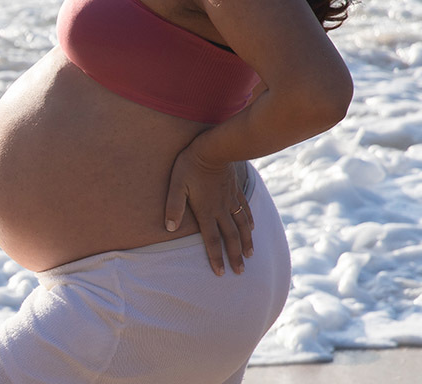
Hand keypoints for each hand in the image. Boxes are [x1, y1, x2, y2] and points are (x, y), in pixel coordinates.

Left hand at [164, 145, 253, 275]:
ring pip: (241, 226)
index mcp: (206, 211)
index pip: (212, 240)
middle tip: (240, 272)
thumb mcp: (176, 185)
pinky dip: (249, 221)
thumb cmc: (190, 165)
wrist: (214, 147)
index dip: (216, 258)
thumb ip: (173, 207)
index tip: (221, 273)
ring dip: (246, 242)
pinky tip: (253, 227)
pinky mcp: (236, 190)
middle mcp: (221, 209)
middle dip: (235, 256)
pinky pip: (245, 209)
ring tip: (250, 255)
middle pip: (230, 237)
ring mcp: (231, 200)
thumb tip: (169, 228)